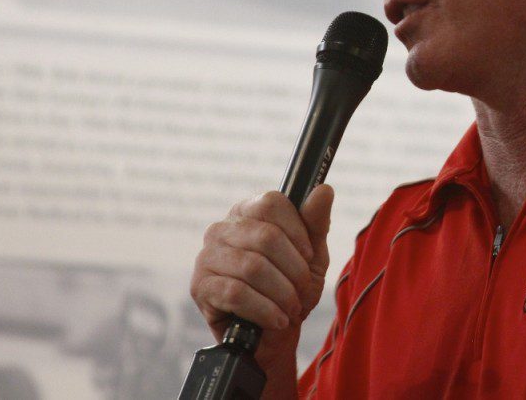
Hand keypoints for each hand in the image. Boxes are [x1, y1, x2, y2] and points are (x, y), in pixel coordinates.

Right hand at [190, 185, 333, 368]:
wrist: (273, 335)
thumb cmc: (290, 288)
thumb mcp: (312, 255)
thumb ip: (316, 222)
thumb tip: (324, 189)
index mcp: (248, 212)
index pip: (272, 203)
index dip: (298, 231)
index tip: (309, 256)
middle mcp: (222, 228)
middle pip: (267, 237)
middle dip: (294, 270)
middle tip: (303, 290)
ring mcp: (207, 256)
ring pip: (253, 267)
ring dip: (282, 293)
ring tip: (291, 308)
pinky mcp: (200, 287)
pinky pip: (236, 293)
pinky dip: (264, 309)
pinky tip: (277, 319)